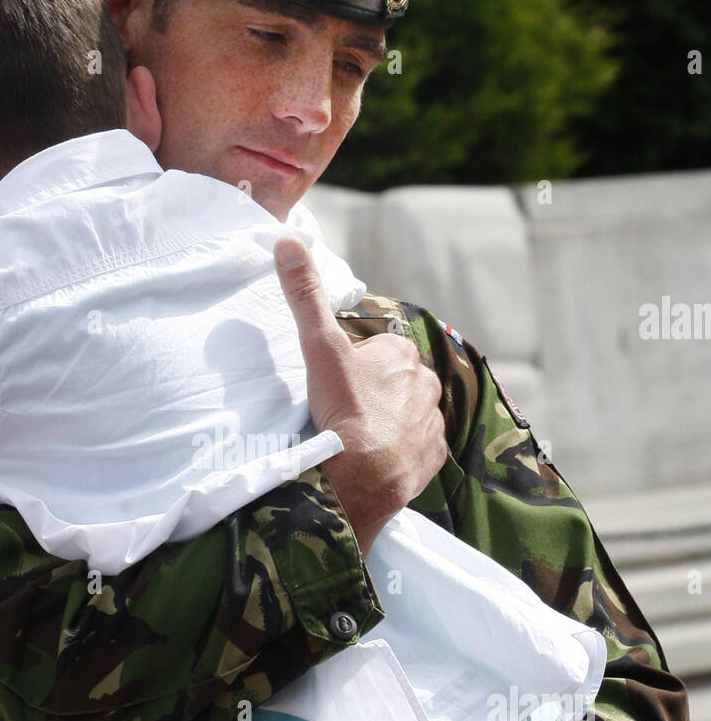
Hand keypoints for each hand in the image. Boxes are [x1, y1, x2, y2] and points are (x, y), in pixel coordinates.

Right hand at [274, 237, 446, 555]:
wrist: (360, 480)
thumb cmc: (342, 410)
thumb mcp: (319, 346)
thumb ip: (305, 295)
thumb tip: (287, 240)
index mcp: (402, 354)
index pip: (378, 349)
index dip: (353, 364)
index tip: (334, 383)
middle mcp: (427, 383)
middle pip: (395, 382)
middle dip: (373, 392)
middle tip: (341, 411)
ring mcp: (432, 423)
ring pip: (408, 414)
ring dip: (387, 422)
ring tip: (356, 438)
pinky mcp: (434, 458)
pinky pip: (418, 448)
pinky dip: (400, 451)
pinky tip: (375, 459)